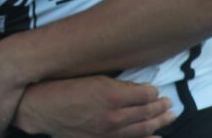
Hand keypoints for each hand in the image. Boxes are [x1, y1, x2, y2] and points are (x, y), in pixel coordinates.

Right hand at [14, 76, 174, 137]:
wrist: (42, 107)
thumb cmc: (63, 88)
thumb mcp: (93, 78)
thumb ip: (117, 84)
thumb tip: (137, 88)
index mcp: (112, 96)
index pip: (144, 94)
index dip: (153, 92)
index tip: (156, 89)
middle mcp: (114, 116)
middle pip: (146, 112)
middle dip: (160, 108)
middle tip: (169, 104)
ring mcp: (109, 132)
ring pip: (142, 129)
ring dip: (159, 122)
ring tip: (169, 116)